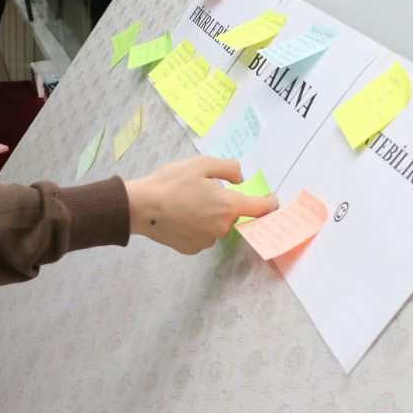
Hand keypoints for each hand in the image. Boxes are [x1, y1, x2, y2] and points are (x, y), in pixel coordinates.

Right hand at [124, 156, 278, 254]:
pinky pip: (201, 236)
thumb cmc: (171, 183)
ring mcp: (207, 241)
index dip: (268, 203)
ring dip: (208, 217)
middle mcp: (222, 227)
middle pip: (231, 215)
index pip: (260, 208)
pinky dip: (195, 228)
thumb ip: (229, 168)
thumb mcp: (202, 163)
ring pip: (215, 226)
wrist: (141, 207)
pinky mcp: (192, 249)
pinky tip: (179, 217)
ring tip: (184, 204)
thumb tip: (240, 180)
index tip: (270, 200)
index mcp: (229, 206)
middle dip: (222, 204)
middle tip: (199, 191)